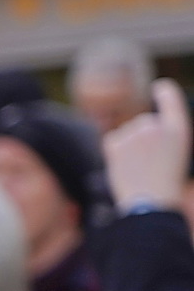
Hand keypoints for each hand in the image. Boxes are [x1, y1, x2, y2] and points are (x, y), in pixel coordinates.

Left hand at [104, 79, 190, 210]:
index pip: (169, 97)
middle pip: (144, 122)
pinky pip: (113, 140)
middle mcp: (156, 125)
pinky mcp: (114, 142)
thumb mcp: (176, 153)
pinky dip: (116, 152)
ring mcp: (134, 133)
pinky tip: (126, 167)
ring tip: (140, 168)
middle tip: (152, 163)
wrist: (150, 203)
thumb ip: (162, 133)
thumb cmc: (166, 182)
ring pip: (128, 133)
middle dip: (144, 138)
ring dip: (130, 147)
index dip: (164, 91)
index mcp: (179, 128)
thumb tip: (143, 123)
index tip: (159, 87)